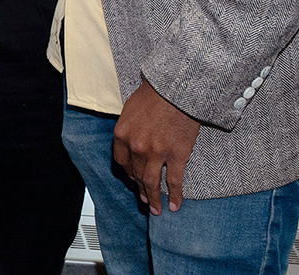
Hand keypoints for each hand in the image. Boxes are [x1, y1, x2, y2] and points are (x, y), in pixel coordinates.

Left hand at [112, 78, 202, 213]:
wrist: (176, 90)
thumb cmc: (154, 95)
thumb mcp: (130, 111)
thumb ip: (129, 130)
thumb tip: (131, 144)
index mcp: (122, 135)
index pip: (121, 162)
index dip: (128, 173)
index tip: (132, 178)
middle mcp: (136, 147)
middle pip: (136, 174)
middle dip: (140, 189)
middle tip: (144, 199)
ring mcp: (156, 153)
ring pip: (152, 182)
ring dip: (153, 198)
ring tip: (155, 209)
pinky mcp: (177, 155)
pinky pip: (174, 182)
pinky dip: (175, 196)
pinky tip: (175, 206)